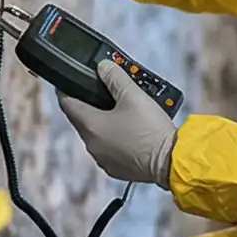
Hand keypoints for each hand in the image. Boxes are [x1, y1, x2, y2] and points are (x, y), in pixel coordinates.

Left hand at [59, 61, 178, 186]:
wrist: (170, 161)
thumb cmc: (150, 128)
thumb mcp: (133, 95)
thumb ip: (115, 77)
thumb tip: (102, 66)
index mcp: (90, 125)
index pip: (67, 104)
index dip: (66, 91)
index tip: (68, 83)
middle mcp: (92, 145)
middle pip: (82, 121)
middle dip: (90, 107)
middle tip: (103, 95)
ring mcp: (103, 160)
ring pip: (96, 137)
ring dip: (103, 126)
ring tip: (120, 114)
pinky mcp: (116, 170)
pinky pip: (109, 151)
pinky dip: (114, 141)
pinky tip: (129, 134)